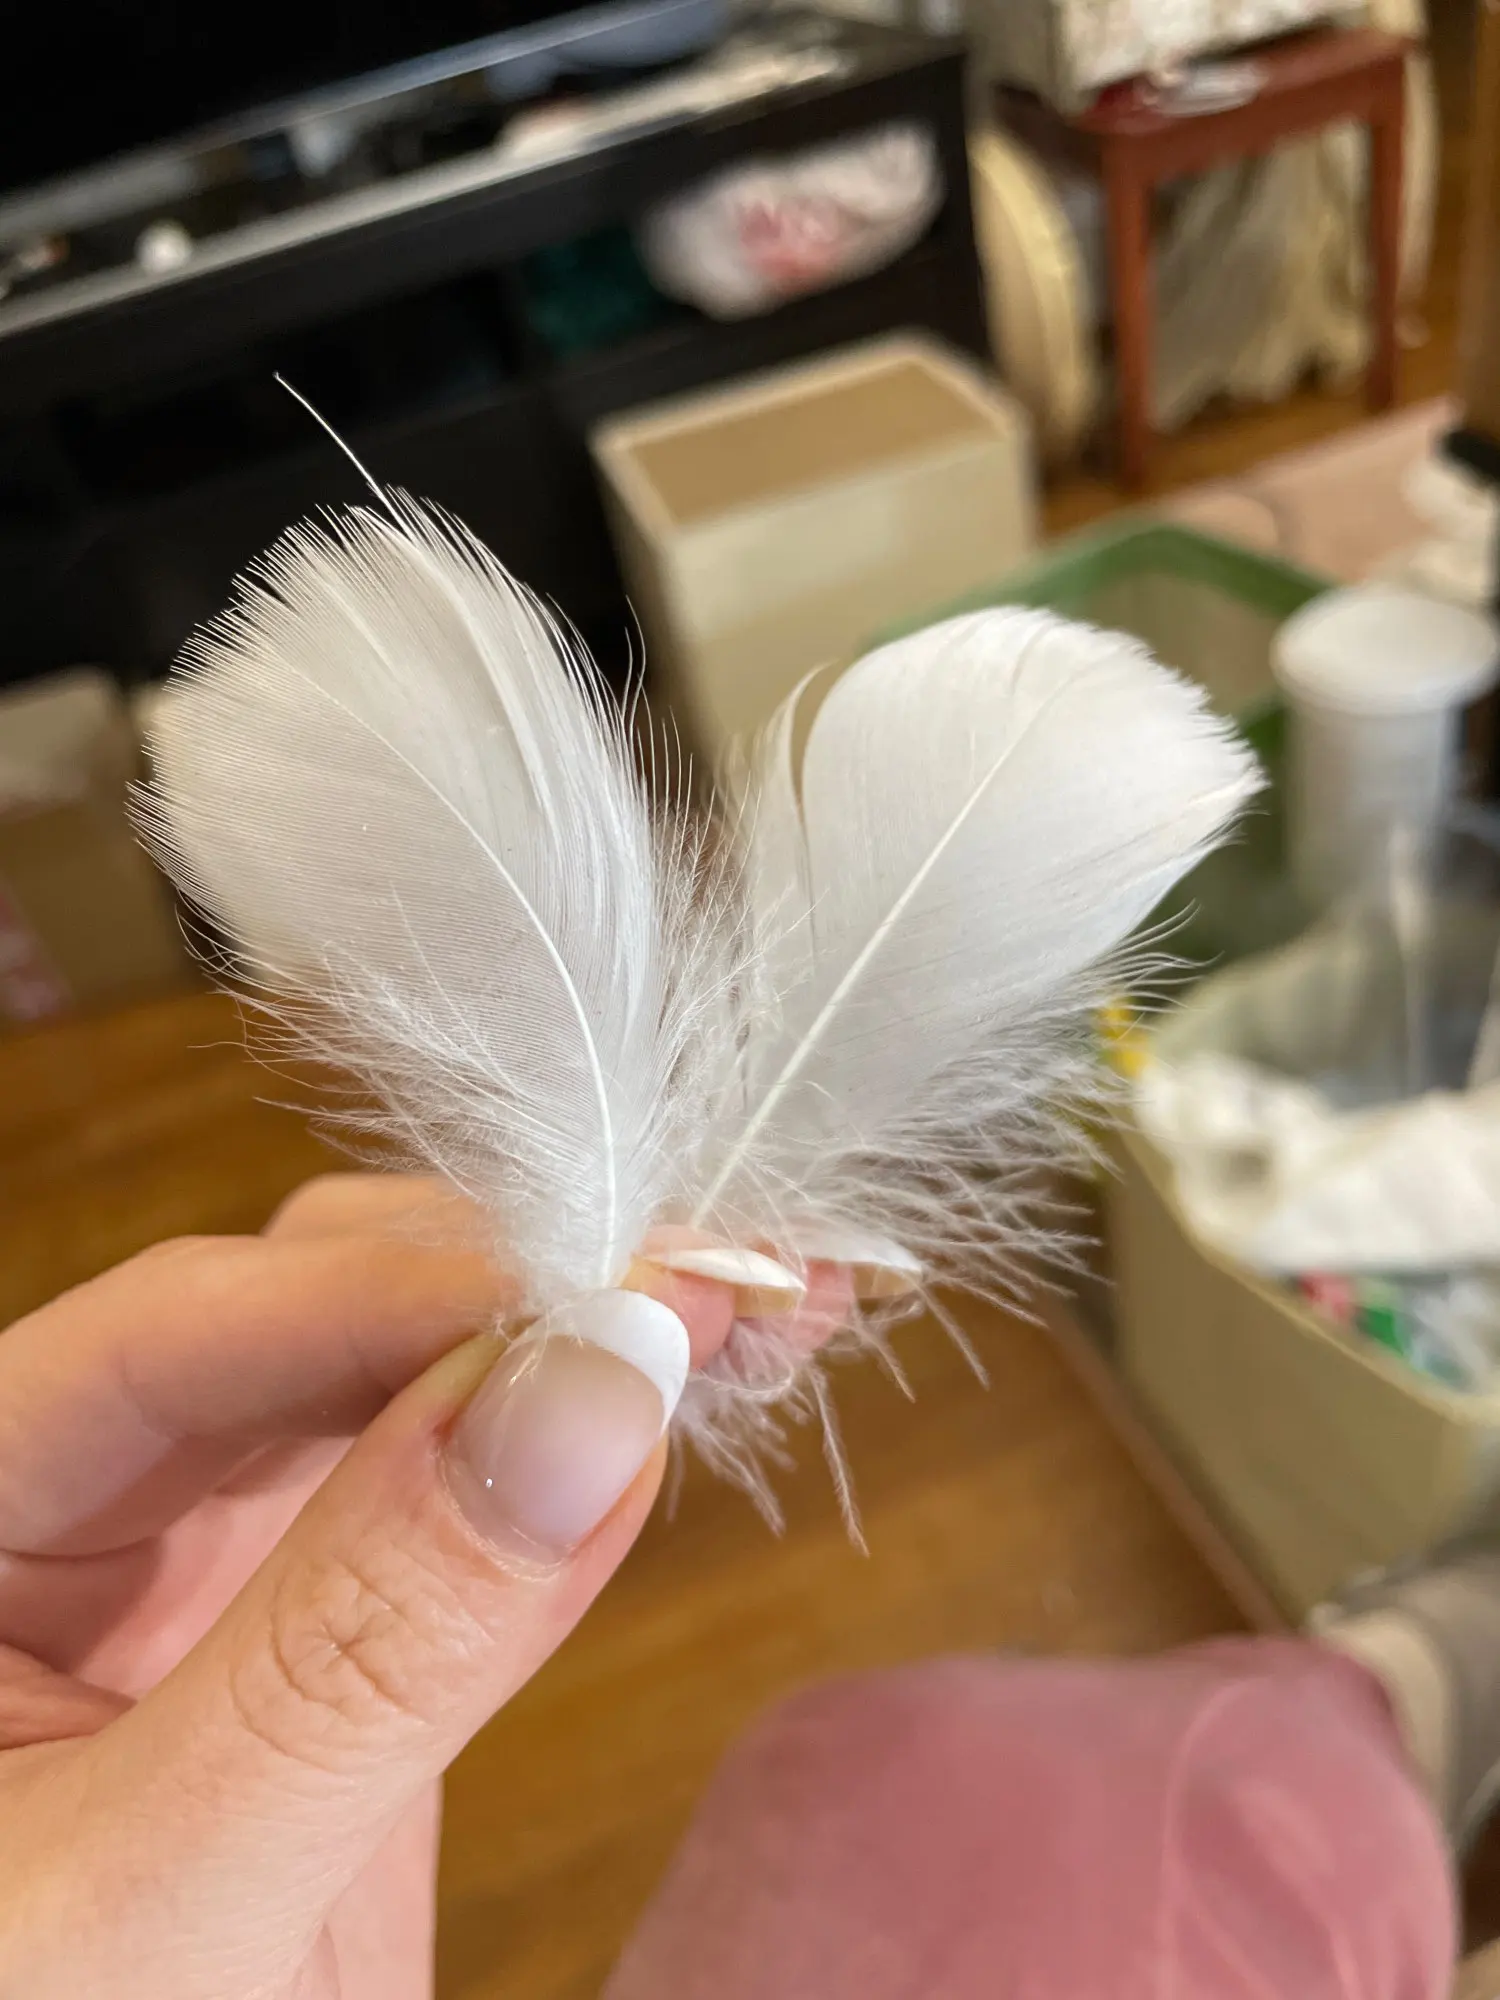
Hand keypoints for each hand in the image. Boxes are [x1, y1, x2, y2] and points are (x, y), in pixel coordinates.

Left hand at [0, 1174, 844, 1998]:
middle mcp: (77, 1513)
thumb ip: (359, 1652)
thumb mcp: (159, 1900)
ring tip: (759, 1305)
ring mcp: (212, 1575)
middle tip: (716, 1277)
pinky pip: (462, 1504)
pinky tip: (702, 1394)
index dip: (402, 1289)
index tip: (611, 1286)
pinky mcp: (335, 1646)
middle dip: (515, 1287)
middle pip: (306, 1315)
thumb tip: (591, 1388)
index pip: (181, 1332)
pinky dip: (582, 1451)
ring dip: (575, 1338)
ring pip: (400, 1378)